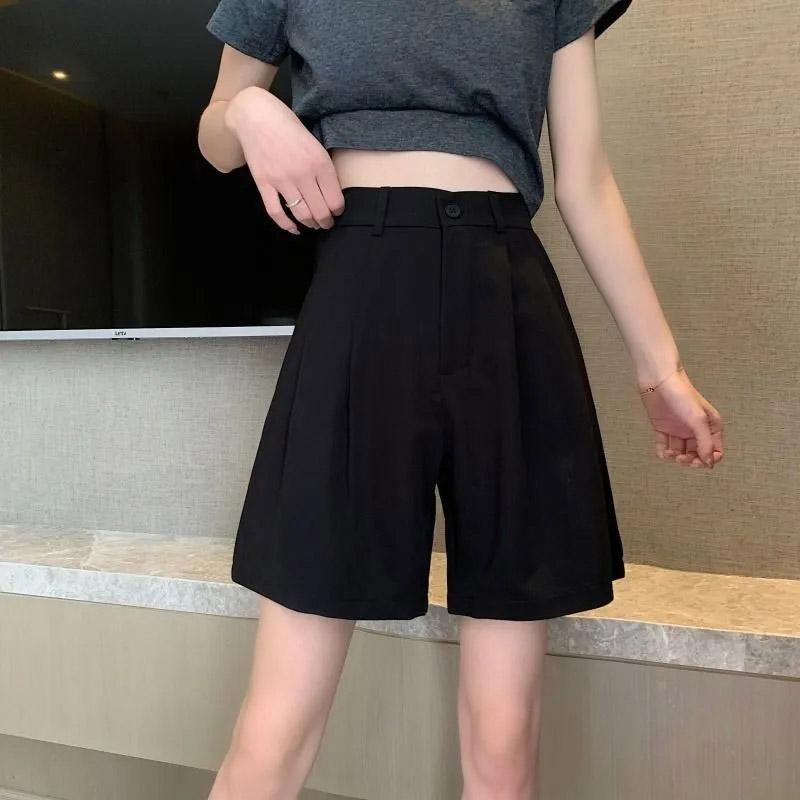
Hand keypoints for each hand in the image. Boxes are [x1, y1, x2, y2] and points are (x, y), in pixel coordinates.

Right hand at [224, 86, 343, 233]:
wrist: (256, 115)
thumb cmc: (288, 126)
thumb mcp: (315, 142)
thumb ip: (323, 167)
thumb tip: (331, 192)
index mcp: (319, 162)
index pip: (335, 200)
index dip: (338, 210)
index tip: (337, 211)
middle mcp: (302, 174)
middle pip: (320, 211)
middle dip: (326, 222)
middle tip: (327, 223)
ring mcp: (282, 180)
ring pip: (302, 214)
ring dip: (311, 224)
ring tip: (314, 225)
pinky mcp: (264, 184)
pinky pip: (276, 212)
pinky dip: (286, 225)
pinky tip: (293, 229)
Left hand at [637, 367, 723, 467]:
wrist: (658, 380)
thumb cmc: (681, 393)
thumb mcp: (698, 419)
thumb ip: (705, 442)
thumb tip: (709, 462)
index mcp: (710, 426)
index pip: (714, 451)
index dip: (707, 459)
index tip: (697, 461)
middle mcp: (695, 429)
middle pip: (697, 454)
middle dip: (690, 460)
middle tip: (682, 459)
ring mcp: (678, 429)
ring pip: (680, 451)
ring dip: (676, 457)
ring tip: (670, 453)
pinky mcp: (663, 427)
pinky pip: (664, 445)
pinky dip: (663, 452)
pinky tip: (662, 452)